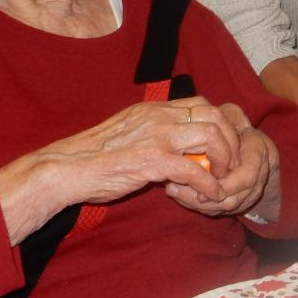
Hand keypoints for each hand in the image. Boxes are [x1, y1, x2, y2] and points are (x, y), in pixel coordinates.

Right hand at [0, 97, 275, 243]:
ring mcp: (158, 137)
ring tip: (223, 178)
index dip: (221, 123)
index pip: (202, 103)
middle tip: (232, 162)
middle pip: (215, 117)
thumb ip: (153, 131)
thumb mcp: (129, 131)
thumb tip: (174, 142)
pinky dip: (209, 183)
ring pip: (212, 137)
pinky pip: (194, 170)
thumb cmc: (93, 155)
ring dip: (225, 159)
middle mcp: (160, 117)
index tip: (225, 143)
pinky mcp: (152, 161)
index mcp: (155, 109)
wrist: (65, 168)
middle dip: (231, 140)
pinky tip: (212, 195)